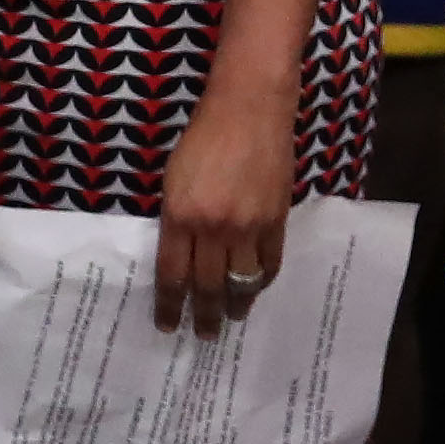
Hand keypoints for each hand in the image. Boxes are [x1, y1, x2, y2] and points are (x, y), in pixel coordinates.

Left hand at [155, 74, 297, 336]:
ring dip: (235, 306)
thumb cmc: (203, 138)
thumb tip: (182, 257)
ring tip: (232, 319)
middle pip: (207, 286)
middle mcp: (213, 227)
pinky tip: (255, 287)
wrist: (249, 107)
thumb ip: (176, 221)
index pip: (172, 276)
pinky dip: (262, 280)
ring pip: (241, 280)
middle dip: (203, 316)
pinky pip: (271, 261)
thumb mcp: (173, 181)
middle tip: (202, 336)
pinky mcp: (276, 216)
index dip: (169, 306)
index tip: (167, 326)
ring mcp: (248, 224)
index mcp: (180, 217)